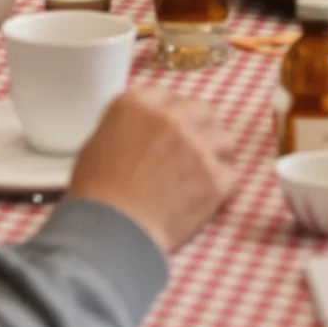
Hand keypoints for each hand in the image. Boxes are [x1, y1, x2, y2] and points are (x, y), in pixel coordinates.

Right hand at [67, 89, 237, 252]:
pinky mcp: (215, 176)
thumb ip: (125, 128)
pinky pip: (231, 175)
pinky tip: (206, 199)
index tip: (173, 128)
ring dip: (215, 155)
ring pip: (223, 139)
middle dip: (200, 128)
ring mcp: (197, 145)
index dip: (172, 113)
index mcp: (138, 104)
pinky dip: (221, 188)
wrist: (111, 231)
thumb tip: (138, 135)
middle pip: (202, 110)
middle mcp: (171, 116)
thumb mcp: (98, 144)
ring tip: (202, 176)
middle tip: (193, 151)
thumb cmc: (96, 194)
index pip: (168, 95)